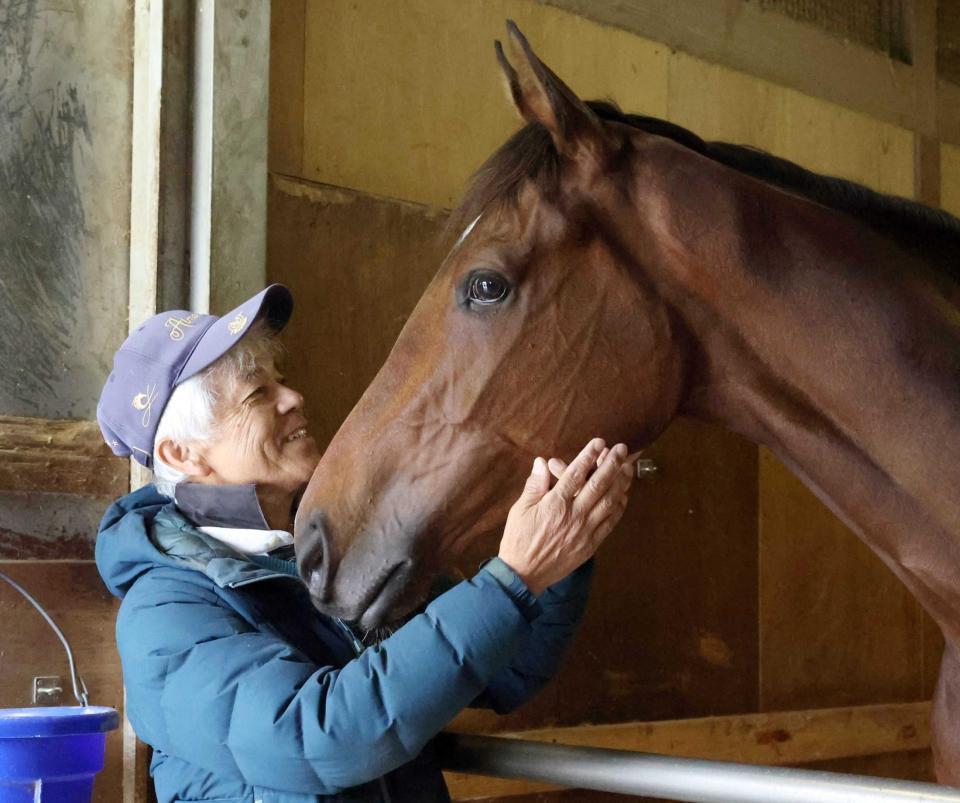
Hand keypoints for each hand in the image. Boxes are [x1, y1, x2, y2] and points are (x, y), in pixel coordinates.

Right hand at [498, 438, 635, 594]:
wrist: (524, 574)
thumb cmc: (519, 539)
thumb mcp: (520, 509)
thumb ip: (534, 485)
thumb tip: (542, 462)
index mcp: (554, 505)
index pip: (575, 475)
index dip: (588, 456)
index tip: (599, 442)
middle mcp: (573, 516)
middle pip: (597, 485)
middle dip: (611, 464)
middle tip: (621, 449)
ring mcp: (585, 531)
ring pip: (609, 503)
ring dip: (621, 483)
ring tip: (628, 467)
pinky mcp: (591, 545)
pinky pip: (610, 523)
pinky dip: (619, 507)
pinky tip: (623, 495)